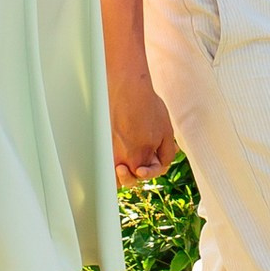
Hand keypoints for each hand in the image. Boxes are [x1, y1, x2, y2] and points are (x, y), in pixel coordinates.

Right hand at [110, 69, 176, 187]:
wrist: (128, 89)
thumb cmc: (148, 107)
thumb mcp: (167, 131)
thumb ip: (167, 152)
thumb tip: (163, 162)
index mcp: (139, 157)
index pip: (147, 175)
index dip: (153, 169)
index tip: (152, 159)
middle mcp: (122, 158)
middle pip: (127, 181)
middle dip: (135, 176)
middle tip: (139, 166)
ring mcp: (109, 151)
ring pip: (112, 176)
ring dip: (119, 175)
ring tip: (123, 166)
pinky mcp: (102, 143)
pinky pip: (104, 162)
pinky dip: (109, 165)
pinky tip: (115, 156)